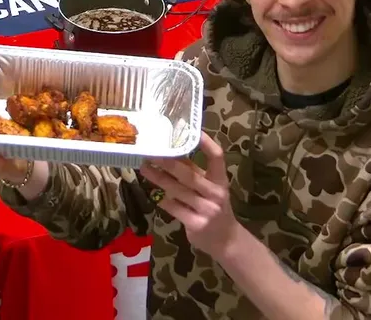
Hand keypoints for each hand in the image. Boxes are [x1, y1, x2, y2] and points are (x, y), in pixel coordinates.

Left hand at [140, 132, 240, 260]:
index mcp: (221, 180)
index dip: (206, 143)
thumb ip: (195, 172)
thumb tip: (171, 151)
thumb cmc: (214, 207)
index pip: (217, 157)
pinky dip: (162, 200)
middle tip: (151, 152)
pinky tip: (152, 193)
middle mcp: (216, 193)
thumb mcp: (210, 188)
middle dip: (168, 162)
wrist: (226, 240)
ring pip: (178, 190)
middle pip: (190, 174)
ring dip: (158, 178)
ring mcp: (206, 210)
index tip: (192, 130)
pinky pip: (174, 208)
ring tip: (144, 169)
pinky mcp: (196, 224)